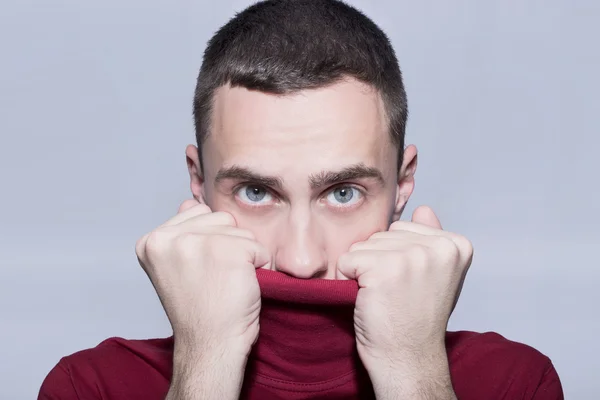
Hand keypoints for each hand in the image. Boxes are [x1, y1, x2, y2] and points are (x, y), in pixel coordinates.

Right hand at [135, 199, 271, 358]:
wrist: (210, 346)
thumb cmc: (199, 309)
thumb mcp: (177, 266)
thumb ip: (181, 232)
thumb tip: (190, 202)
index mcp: (151, 241)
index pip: (198, 214)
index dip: (209, 243)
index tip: (199, 273)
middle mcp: (168, 238)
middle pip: (221, 218)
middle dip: (228, 246)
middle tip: (214, 280)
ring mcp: (197, 243)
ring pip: (241, 231)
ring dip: (243, 257)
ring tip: (226, 283)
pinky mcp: (227, 251)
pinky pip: (259, 248)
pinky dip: (259, 267)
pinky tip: (240, 287)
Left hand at [336, 205, 471, 397]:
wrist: (407, 359)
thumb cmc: (416, 319)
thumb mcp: (434, 275)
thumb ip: (431, 239)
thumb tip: (424, 207)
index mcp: (456, 244)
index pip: (403, 229)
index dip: (396, 257)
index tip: (410, 285)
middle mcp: (440, 246)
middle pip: (383, 234)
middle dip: (378, 262)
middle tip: (395, 293)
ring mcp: (413, 256)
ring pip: (364, 245)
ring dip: (363, 271)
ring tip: (383, 296)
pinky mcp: (384, 268)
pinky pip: (347, 259)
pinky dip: (347, 279)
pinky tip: (368, 299)